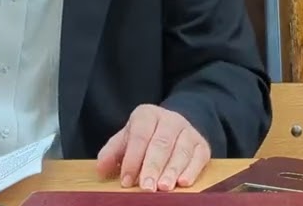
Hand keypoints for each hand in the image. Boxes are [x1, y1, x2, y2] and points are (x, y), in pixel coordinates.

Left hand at [96, 104, 210, 191]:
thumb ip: (112, 153)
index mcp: (147, 115)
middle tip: (146, 187)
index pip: (139, 136)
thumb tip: (101, 169)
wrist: (174, 127)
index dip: (132, 159)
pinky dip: (191, 170)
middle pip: (161, 143)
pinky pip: (199, 157)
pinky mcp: (202, 144)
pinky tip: (184, 183)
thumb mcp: (126, 139)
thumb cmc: (145, 137)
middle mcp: (169, 119)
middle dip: (152, 167)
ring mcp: (188, 131)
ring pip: (181, 150)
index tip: (126, 180)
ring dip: (172, 171)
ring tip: (164, 188)